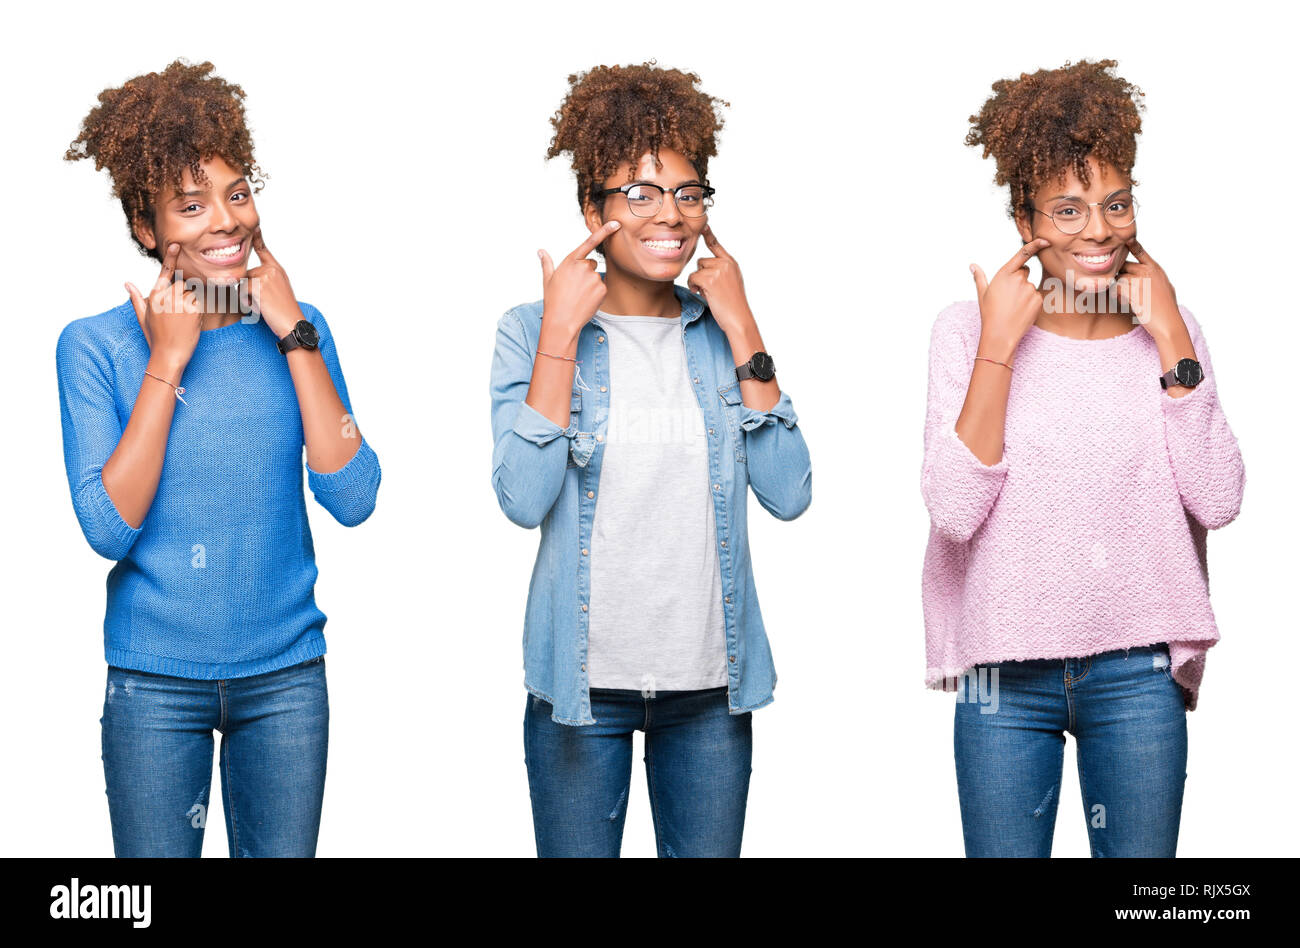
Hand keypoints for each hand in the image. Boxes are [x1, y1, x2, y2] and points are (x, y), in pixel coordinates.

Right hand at [125, 241, 201, 371]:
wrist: (169, 355)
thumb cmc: (155, 337)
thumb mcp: (143, 317)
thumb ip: (137, 298)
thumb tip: (127, 283)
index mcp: (154, 296)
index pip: (165, 272)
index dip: (172, 257)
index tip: (177, 245)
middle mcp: (167, 297)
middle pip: (183, 284)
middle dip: (184, 295)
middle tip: (179, 313)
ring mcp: (181, 303)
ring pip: (192, 293)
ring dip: (191, 303)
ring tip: (183, 320)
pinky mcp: (194, 310)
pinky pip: (200, 303)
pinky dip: (197, 311)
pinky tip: (189, 323)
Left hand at [246, 227, 301, 338]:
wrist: (292, 323)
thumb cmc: (285, 311)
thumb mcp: (279, 290)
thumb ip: (266, 280)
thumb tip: (246, 280)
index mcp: (278, 269)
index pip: (264, 250)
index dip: (257, 239)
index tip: (254, 228)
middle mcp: (272, 269)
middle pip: (247, 275)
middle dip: (249, 290)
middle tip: (266, 303)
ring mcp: (265, 276)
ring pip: (243, 284)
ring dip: (248, 298)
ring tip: (264, 306)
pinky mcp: (258, 285)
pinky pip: (242, 292)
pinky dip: (247, 302)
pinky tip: (260, 307)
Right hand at [537, 220, 619, 343]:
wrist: (562, 321)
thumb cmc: (553, 300)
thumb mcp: (548, 279)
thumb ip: (547, 263)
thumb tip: (541, 252)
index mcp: (570, 261)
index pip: (590, 242)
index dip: (604, 231)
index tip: (616, 224)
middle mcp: (583, 266)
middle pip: (591, 264)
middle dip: (585, 273)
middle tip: (574, 288)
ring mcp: (594, 278)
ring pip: (596, 277)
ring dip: (590, 284)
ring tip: (578, 296)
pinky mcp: (602, 289)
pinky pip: (602, 287)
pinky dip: (596, 294)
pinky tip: (586, 301)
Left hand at [687, 225, 753, 335]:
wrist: (738, 318)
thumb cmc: (733, 305)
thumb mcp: (731, 282)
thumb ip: (721, 271)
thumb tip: (704, 267)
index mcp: (732, 263)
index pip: (717, 245)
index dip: (709, 235)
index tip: (703, 225)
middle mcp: (726, 263)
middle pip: (702, 261)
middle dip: (702, 275)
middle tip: (711, 289)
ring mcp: (718, 270)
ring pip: (697, 270)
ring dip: (698, 282)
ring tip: (709, 293)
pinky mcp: (710, 279)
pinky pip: (692, 278)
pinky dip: (694, 286)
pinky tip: (702, 294)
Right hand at [970, 238, 1050, 360]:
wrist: (1000, 334)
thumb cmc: (989, 313)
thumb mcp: (982, 294)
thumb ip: (979, 277)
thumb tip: (972, 266)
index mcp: (1004, 274)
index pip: (1023, 254)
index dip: (1036, 245)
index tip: (1045, 240)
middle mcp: (1019, 279)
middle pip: (1025, 271)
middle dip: (1019, 279)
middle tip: (1008, 296)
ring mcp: (1030, 289)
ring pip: (1030, 286)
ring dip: (1024, 293)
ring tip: (1013, 307)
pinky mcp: (1038, 300)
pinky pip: (1036, 297)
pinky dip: (1030, 303)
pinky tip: (1021, 312)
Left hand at [1115, 238, 1181, 338]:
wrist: (1168, 322)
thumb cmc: (1167, 308)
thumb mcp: (1165, 286)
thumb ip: (1154, 277)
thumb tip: (1149, 272)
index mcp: (1155, 269)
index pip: (1140, 251)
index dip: (1130, 245)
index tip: (1123, 240)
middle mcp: (1148, 272)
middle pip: (1123, 265)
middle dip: (1118, 274)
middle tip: (1120, 285)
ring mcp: (1141, 281)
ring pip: (1119, 277)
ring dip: (1117, 287)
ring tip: (1124, 297)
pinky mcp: (1134, 293)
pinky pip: (1117, 289)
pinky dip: (1117, 296)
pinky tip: (1124, 302)